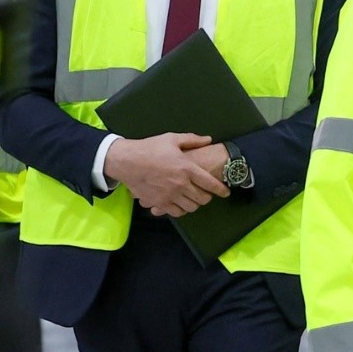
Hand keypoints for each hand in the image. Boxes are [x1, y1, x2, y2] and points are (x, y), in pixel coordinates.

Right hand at [103, 131, 230, 217]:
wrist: (126, 161)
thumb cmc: (150, 148)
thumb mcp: (171, 139)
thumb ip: (192, 140)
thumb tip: (208, 140)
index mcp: (187, 168)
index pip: (210, 183)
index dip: (221, 190)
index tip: (226, 193)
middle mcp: (181, 184)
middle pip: (202, 198)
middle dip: (207, 197)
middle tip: (206, 194)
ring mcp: (170, 195)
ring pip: (191, 207)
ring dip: (195, 204)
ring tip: (193, 199)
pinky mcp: (159, 203)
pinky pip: (177, 212)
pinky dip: (181, 210)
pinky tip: (181, 204)